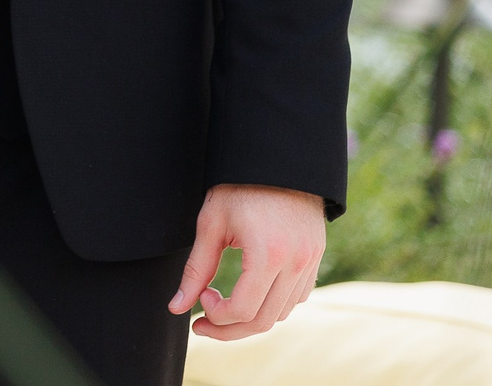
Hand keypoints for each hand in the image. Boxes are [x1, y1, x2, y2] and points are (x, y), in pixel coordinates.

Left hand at [170, 184, 325, 339]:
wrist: (277, 162)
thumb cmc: (239, 188)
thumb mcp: (210, 224)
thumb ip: (195, 270)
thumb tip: (176, 307)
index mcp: (268, 254)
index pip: (244, 310)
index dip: (216, 316)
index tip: (200, 300)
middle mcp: (295, 264)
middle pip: (264, 321)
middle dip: (229, 329)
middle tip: (202, 322)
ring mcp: (310, 263)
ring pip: (281, 314)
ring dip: (250, 320)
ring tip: (222, 307)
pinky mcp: (315, 260)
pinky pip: (295, 299)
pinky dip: (271, 306)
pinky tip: (249, 294)